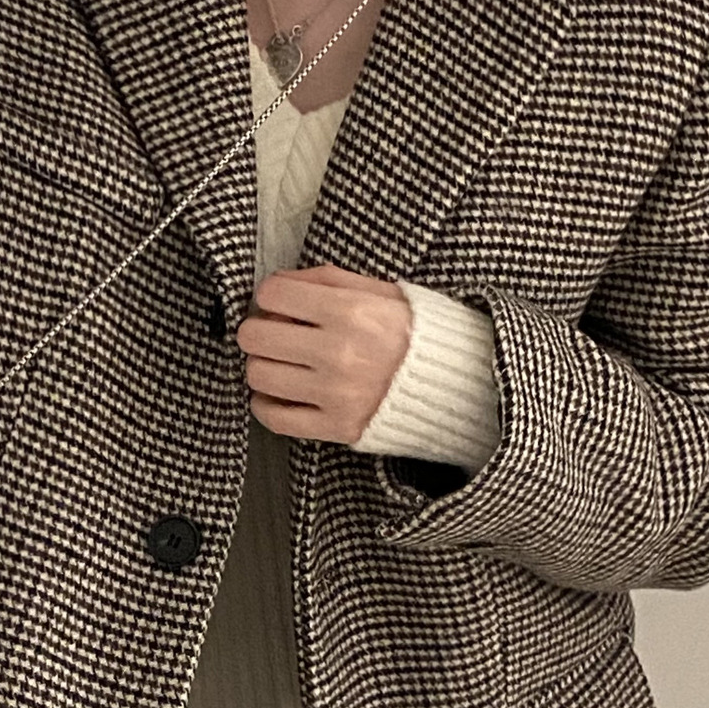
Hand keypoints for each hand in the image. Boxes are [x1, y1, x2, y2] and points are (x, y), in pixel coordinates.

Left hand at [235, 264, 411, 444]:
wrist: (453, 382)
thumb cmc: (411, 331)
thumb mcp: (379, 290)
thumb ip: (326, 280)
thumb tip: (277, 284)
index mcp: (350, 311)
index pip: (273, 294)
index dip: (270, 296)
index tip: (280, 303)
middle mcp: (338, 352)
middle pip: (255, 337)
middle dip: (259, 330)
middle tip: (276, 334)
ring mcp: (335, 394)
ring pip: (258, 375)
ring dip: (263, 365)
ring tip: (282, 363)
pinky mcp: (335, 427)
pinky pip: (273, 417)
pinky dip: (266, 404)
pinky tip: (281, 392)